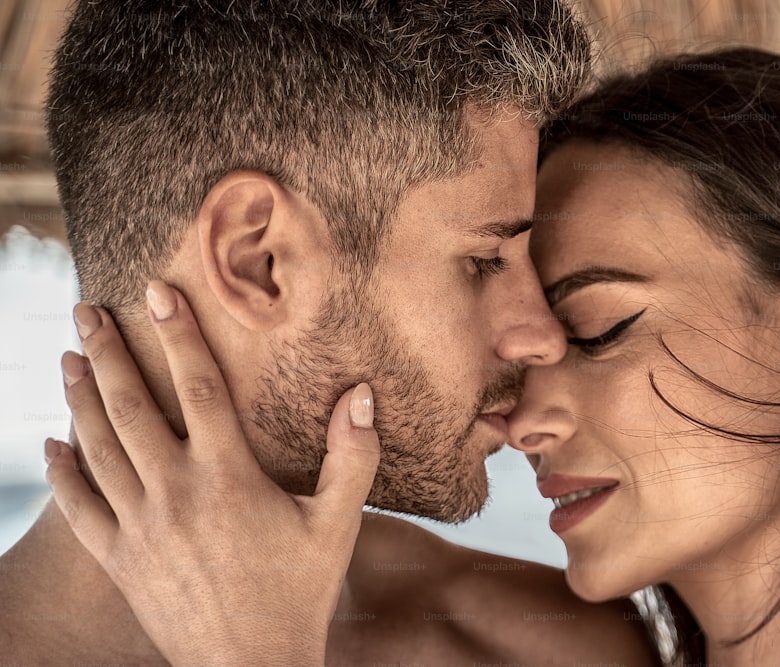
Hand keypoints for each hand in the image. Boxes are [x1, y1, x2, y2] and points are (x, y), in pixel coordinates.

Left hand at [45, 281, 379, 666]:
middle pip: (132, 409)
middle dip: (109, 353)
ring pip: (98, 450)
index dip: (179, 336)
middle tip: (88, 310)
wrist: (252, 666)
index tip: (157, 293)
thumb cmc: (300, 592)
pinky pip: (80, 509)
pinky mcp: (121, 560)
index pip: (198, 389)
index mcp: (228, 477)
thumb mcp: (337, 523)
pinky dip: (62, 474)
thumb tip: (361, 395)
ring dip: (81, 400)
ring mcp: (141, 528)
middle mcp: (175, 494)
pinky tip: (52, 445)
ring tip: (69, 358)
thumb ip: (353, 456)